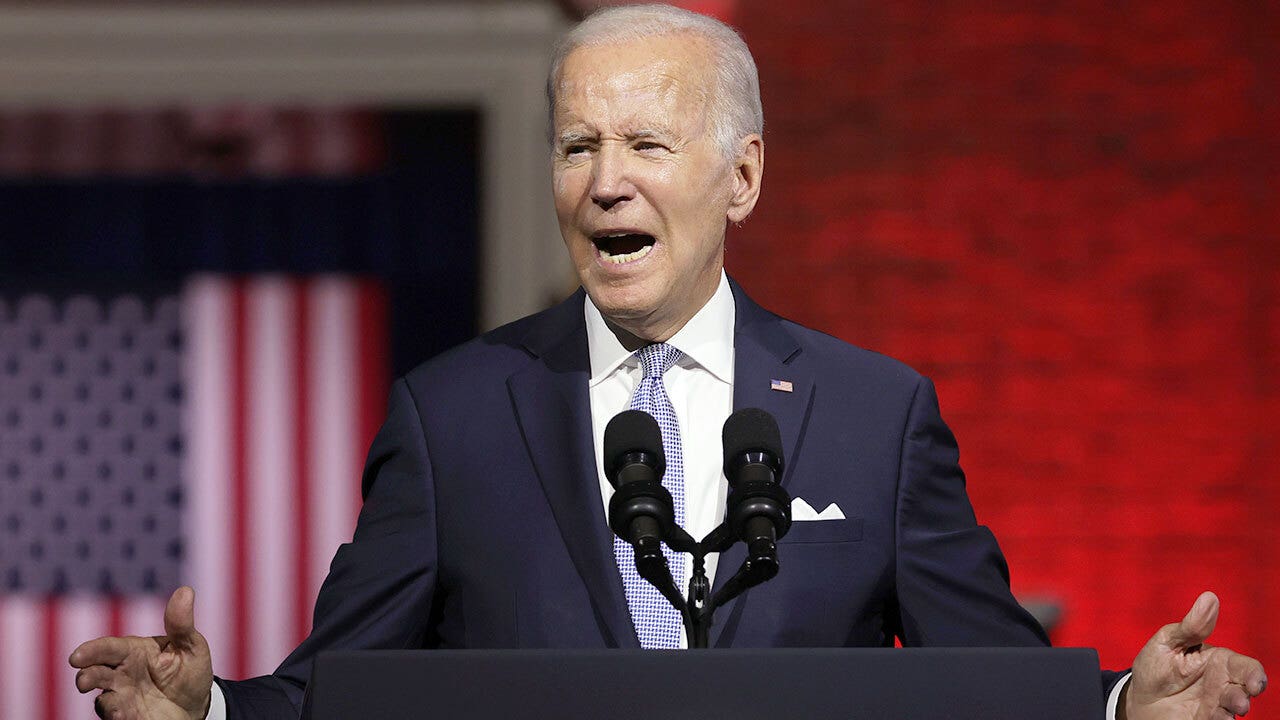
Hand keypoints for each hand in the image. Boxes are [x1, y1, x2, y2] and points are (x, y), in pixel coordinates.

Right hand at [70, 586, 213, 719]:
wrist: (197, 705)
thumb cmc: (190, 670)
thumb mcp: (191, 646)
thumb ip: (182, 624)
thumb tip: (185, 591)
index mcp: (134, 651)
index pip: (109, 648)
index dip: (93, 650)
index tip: (78, 656)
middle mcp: (122, 673)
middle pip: (96, 672)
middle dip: (87, 676)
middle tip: (84, 680)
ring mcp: (122, 696)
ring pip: (103, 698)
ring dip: (106, 702)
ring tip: (116, 710)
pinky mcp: (127, 715)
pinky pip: (116, 715)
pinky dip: (117, 715)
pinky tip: (125, 717)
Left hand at [1123, 591, 1266, 718]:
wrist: (1139, 698)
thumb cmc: (1155, 666)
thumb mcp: (1168, 642)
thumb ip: (1191, 626)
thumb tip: (1209, 597)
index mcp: (1219, 661)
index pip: (1246, 667)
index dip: (1255, 675)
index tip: (1254, 683)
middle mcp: (1222, 683)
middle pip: (1247, 687)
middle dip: (1247, 693)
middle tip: (1240, 700)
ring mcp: (1216, 704)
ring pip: (1235, 706)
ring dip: (1235, 707)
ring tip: (1229, 708)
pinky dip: (1221, 719)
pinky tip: (1216, 716)